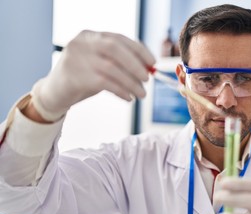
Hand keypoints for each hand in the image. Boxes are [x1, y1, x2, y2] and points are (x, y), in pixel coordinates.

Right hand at [31, 30, 155, 120]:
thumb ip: (119, 63)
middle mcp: (82, 43)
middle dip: (135, 64)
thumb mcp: (99, 64)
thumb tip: (148, 69)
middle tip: (147, 79)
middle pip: (115, 49)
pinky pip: (104, 83)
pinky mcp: (74, 76)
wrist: (54, 93)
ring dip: (131, 83)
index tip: (152, 62)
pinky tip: (128, 98)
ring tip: (141, 94)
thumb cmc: (82, 78)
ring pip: (111, 68)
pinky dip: (121, 91)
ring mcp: (76, 58)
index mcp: (90, 36)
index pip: (119, 38)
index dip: (139, 50)